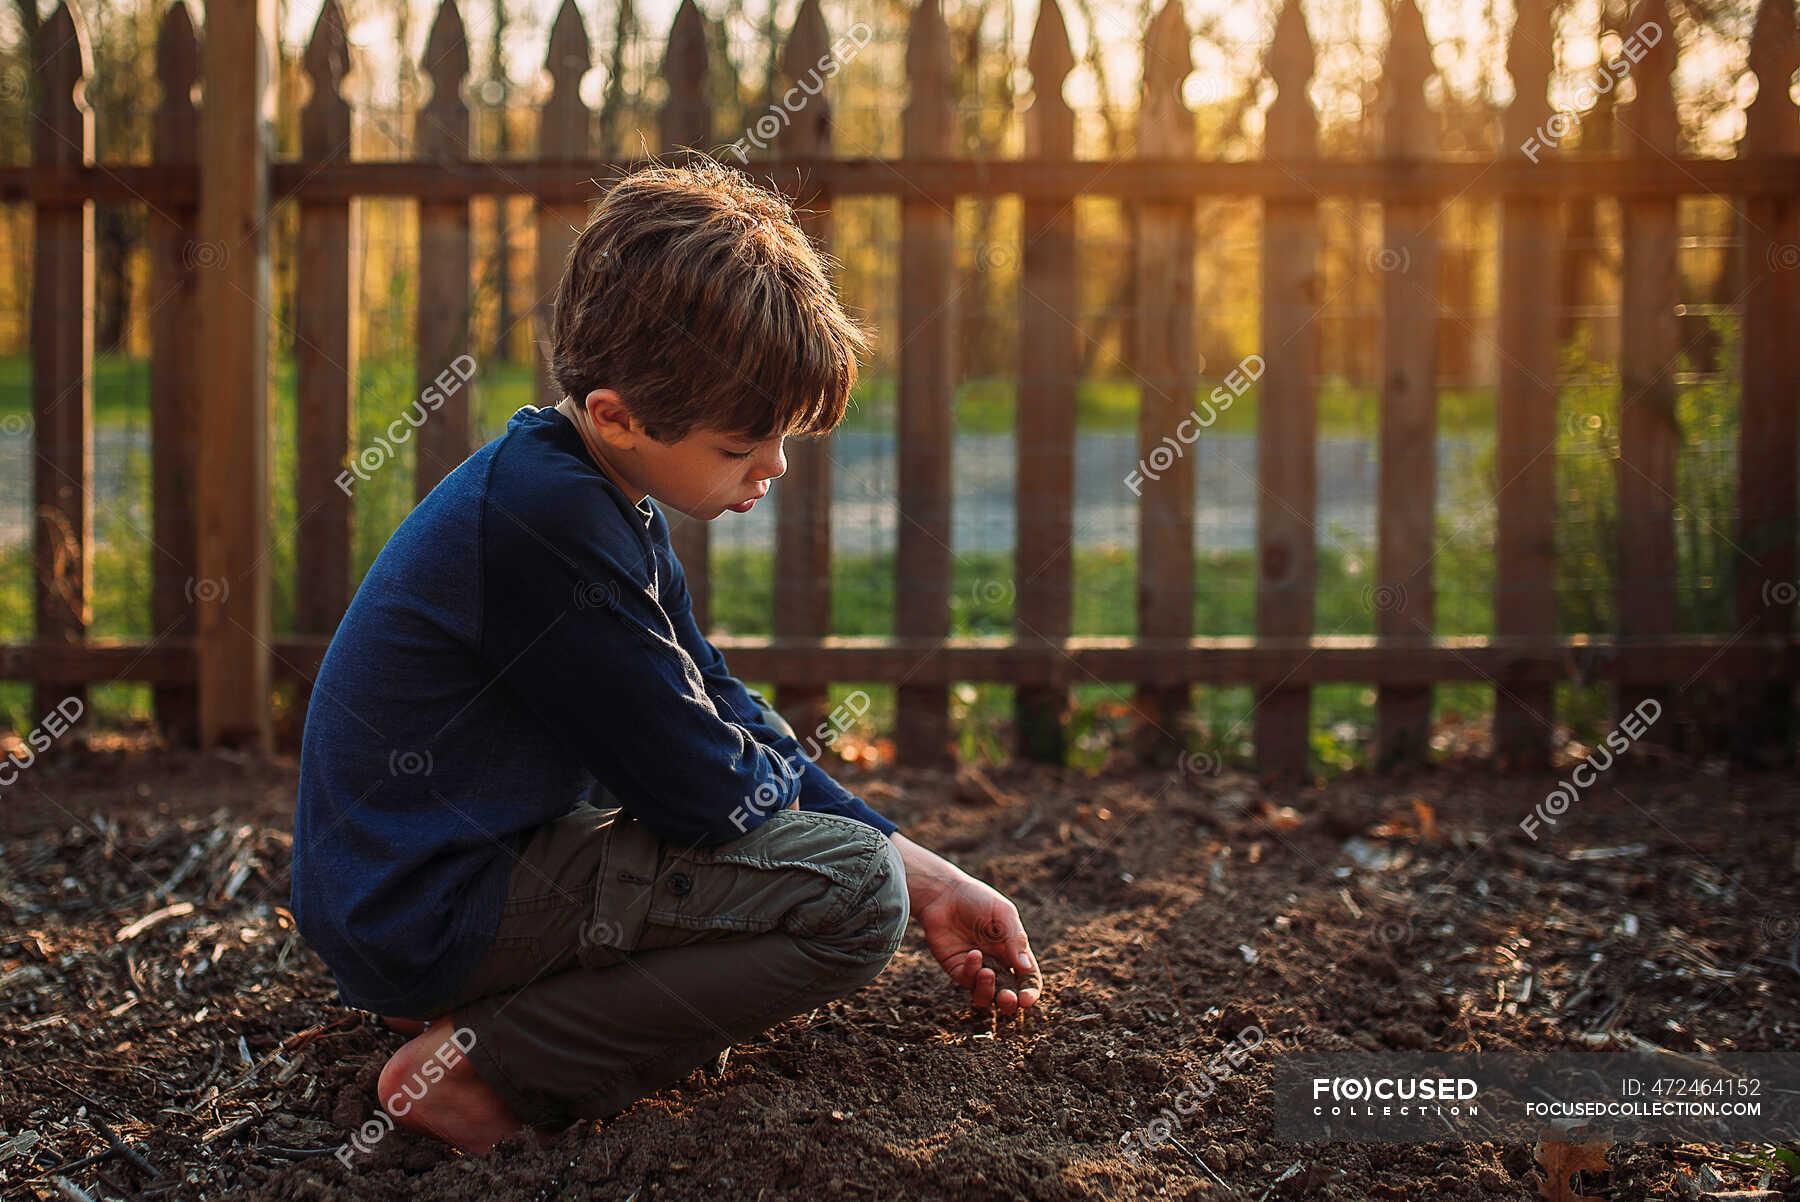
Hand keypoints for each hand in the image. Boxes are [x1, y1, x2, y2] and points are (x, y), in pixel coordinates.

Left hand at [892, 834, 1040, 1013]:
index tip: (1025, 999)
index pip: (1027, 979)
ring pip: (985, 996)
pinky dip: (972, 971)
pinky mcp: (957, 968)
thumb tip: (1025, 968)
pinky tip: (973, 953)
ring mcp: (976, 968)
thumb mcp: (1003, 914)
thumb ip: (1016, 939)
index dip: (1030, 993)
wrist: (944, 893)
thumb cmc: (978, 899)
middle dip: (1009, 1003)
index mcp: (1014, 951)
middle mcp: (997, 963)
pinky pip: (967, 980)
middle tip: (1007, 999)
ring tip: (987, 973)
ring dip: (988, 990)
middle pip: (1008, 995)